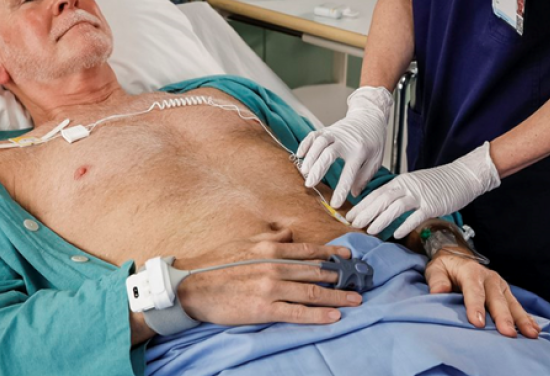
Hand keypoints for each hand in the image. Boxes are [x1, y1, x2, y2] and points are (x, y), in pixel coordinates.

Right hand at [175, 229, 362, 325]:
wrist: (191, 286)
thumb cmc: (215, 263)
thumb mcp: (243, 242)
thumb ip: (269, 237)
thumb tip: (288, 233)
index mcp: (270, 248)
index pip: (308, 250)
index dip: (331, 253)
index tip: (348, 256)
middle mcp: (274, 265)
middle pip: (315, 271)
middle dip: (340, 276)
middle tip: (359, 280)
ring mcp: (271, 288)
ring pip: (311, 291)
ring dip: (337, 295)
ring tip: (355, 299)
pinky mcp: (264, 308)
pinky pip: (297, 312)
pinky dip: (318, 314)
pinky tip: (334, 315)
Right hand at [297, 86, 392, 208]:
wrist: (370, 115)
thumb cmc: (374, 140)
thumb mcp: (376, 159)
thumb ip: (365, 177)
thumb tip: (354, 194)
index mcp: (360, 151)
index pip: (349, 173)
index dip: (341, 189)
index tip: (335, 204)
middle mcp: (346, 141)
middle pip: (329, 154)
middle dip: (318, 170)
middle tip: (309, 184)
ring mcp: (335, 133)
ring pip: (319, 143)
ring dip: (310, 157)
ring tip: (304, 172)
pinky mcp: (327, 129)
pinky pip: (314, 134)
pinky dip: (305, 143)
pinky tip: (300, 155)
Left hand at [346, 142, 500, 237]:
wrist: (462, 176)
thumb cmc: (438, 183)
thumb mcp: (414, 184)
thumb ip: (399, 194)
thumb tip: (382, 207)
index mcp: (401, 182)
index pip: (376, 193)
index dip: (362, 205)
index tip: (349, 215)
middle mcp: (407, 187)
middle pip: (381, 199)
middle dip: (365, 213)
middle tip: (352, 224)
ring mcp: (420, 195)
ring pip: (395, 207)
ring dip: (381, 219)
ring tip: (370, 230)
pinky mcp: (432, 204)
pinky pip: (416, 216)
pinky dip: (405, 225)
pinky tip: (397, 234)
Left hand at [426, 247, 540, 338]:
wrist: (457, 258)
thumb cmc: (446, 268)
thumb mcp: (436, 269)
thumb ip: (437, 280)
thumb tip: (438, 292)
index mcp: (470, 272)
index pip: (474, 291)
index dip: (476, 307)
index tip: (478, 323)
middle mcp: (489, 277)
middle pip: (496, 299)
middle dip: (503, 317)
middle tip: (507, 333)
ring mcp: (500, 285)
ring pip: (511, 303)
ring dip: (521, 319)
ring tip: (531, 334)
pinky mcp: (506, 292)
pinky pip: (517, 306)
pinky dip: (527, 318)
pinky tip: (535, 329)